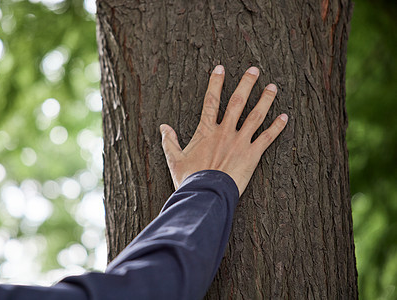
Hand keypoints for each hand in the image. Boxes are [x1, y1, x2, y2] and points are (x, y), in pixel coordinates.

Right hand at [160, 65, 287, 195]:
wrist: (206, 194)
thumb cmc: (190, 179)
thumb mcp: (174, 159)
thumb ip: (169, 141)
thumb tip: (162, 127)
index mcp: (206, 131)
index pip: (211, 101)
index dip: (215, 83)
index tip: (221, 68)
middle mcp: (225, 132)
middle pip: (237, 102)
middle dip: (246, 84)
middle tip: (255, 69)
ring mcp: (240, 142)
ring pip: (255, 116)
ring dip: (265, 100)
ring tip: (273, 87)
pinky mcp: (252, 155)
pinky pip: (267, 138)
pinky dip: (277, 127)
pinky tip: (285, 117)